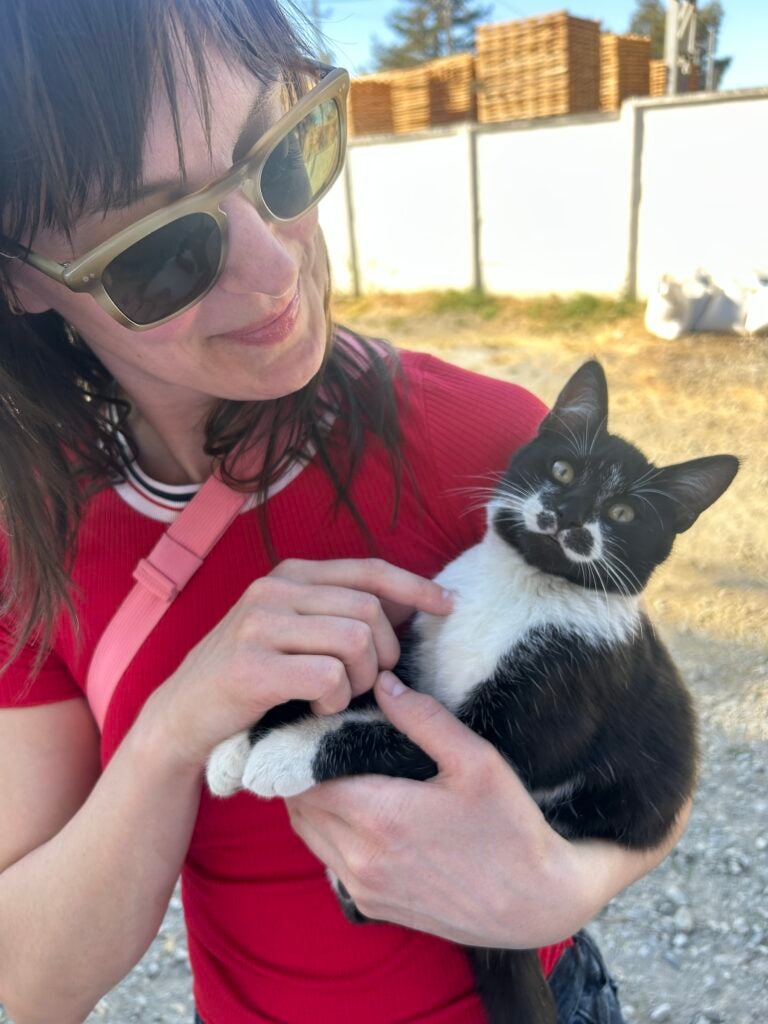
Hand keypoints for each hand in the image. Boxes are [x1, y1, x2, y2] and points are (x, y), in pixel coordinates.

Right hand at [138, 559, 454, 771]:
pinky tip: (320, 709)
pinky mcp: (252, 666)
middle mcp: (274, 589)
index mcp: (290, 574)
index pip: (368, 570)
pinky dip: (337, 700)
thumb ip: (340, 611)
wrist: (180, 718)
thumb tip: (412, 600)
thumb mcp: (294, 630)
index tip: (448, 605)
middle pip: (369, 609)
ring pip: (355, 640)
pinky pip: (329, 676)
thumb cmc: (251, 677)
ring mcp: (259, 625)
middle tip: (369, 682)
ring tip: (340, 696)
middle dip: (385, 652)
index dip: (415, 586)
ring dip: (362, 679)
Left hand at [286, 671, 582, 948]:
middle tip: (325, 740)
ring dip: (314, 802)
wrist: (536, 905)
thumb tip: (382, 684)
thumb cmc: (511, 828)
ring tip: (339, 770)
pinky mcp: (371, 905)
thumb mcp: (476, 761)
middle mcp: (359, 858)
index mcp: (378, 817)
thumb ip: (423, 718)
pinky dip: (329, 832)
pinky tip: (359, 810)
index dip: (303, 747)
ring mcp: (362, 887)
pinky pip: (328, 860)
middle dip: (304, 772)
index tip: (319, 722)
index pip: (304, 777)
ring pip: (308, 835)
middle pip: (299, 806)